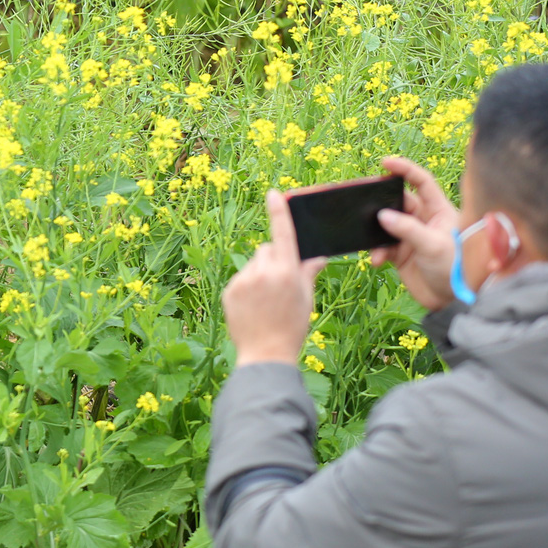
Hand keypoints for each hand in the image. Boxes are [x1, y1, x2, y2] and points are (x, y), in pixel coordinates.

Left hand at [222, 191, 327, 366]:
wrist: (265, 354)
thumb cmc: (292, 327)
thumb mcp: (306, 298)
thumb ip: (307, 272)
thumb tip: (317, 255)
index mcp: (286, 272)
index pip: (283, 233)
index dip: (279, 212)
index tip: (274, 193)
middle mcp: (263, 272)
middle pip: (267, 249)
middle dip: (274, 259)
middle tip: (280, 284)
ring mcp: (244, 281)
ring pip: (253, 264)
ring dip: (259, 273)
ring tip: (266, 300)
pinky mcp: (229, 290)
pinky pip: (240, 278)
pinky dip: (246, 286)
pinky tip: (253, 306)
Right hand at [371, 155, 461, 310]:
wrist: (454, 301)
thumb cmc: (455, 268)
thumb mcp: (433, 245)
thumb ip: (407, 229)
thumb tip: (381, 215)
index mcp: (438, 211)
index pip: (421, 182)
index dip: (405, 170)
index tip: (385, 163)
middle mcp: (424, 220)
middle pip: (398, 202)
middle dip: (381, 204)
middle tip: (362, 202)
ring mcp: (411, 236)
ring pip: (386, 225)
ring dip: (377, 232)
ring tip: (372, 242)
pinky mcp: (401, 254)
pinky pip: (382, 246)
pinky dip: (377, 252)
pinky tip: (378, 261)